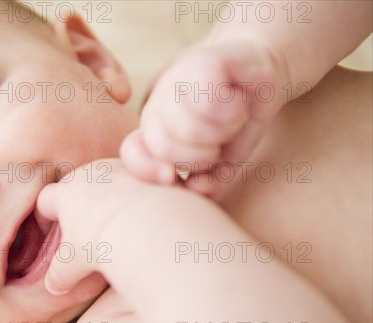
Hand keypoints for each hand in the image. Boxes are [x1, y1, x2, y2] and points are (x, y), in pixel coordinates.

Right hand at [36, 159, 160, 294]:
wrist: (146, 225)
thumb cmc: (103, 243)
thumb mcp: (73, 265)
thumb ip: (59, 274)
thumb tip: (53, 287)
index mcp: (65, 193)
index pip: (46, 200)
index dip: (47, 216)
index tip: (53, 231)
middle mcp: (89, 174)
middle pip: (78, 187)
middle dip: (81, 205)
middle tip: (90, 231)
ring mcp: (117, 168)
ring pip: (107, 181)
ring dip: (110, 197)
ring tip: (121, 224)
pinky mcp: (144, 170)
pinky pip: (134, 180)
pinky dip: (135, 194)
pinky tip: (142, 216)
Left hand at [120, 40, 287, 197]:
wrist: (259, 72)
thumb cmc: (235, 121)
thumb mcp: (221, 158)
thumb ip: (207, 180)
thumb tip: (194, 190)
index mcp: (155, 129)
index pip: (133, 152)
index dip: (149, 170)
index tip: (174, 179)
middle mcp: (158, 104)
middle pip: (162, 145)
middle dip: (198, 157)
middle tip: (219, 144)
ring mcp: (178, 79)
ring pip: (186, 124)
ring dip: (220, 132)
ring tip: (233, 121)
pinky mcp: (206, 62)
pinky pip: (210, 99)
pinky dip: (231, 110)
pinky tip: (239, 103)